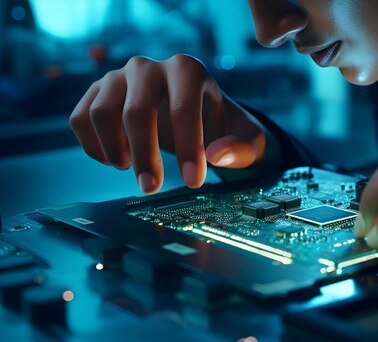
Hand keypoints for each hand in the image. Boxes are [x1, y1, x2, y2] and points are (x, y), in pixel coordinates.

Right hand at [69, 54, 268, 193]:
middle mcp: (149, 67)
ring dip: (115, 151)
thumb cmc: (220, 126)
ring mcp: (118, 77)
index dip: (188, 148)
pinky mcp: (96, 93)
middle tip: (152, 188)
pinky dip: (93, 147)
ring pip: (101, 113)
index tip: (193, 182)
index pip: (184, 108)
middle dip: (146, 157)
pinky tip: (117, 162)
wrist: (192, 113)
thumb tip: (216, 156)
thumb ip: (242, 148)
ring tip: (133, 169)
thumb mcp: (246, 138)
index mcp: (188, 70)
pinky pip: (81, 118)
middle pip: (137, 112)